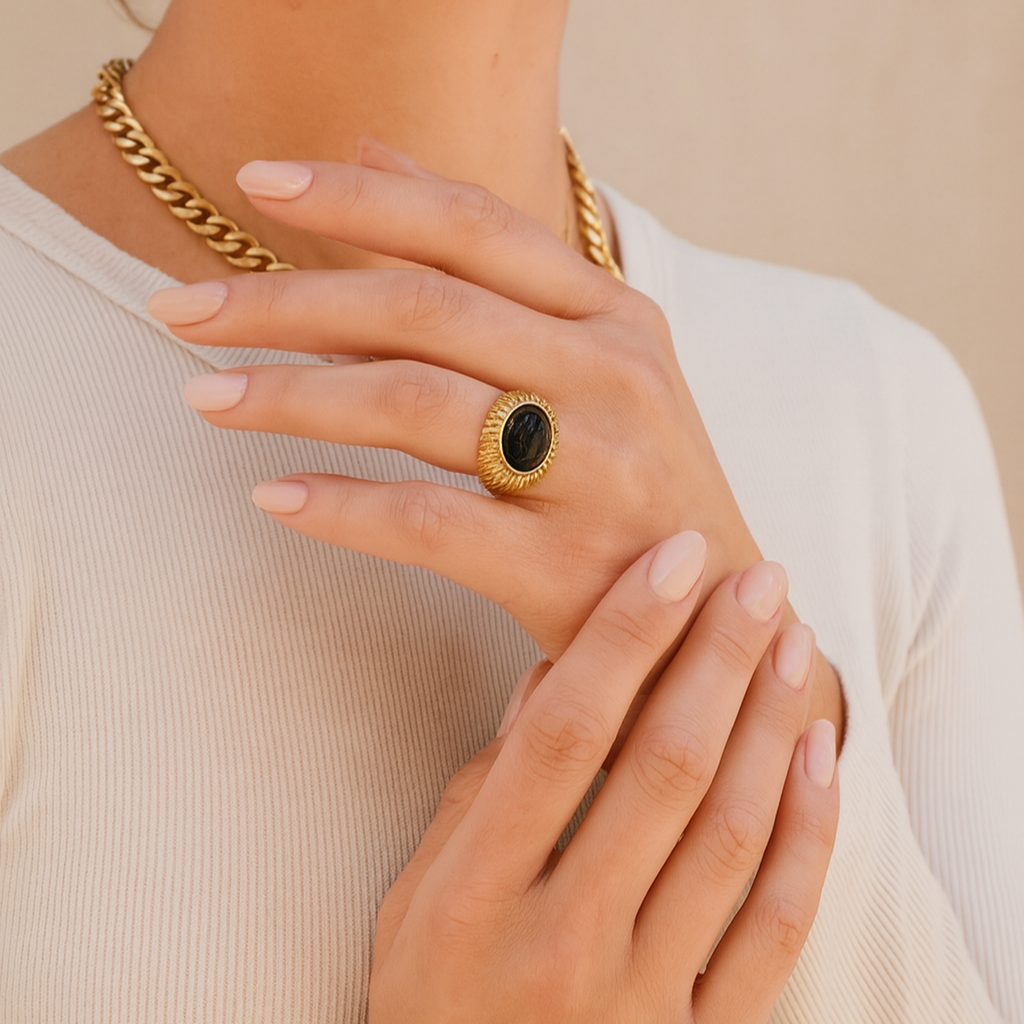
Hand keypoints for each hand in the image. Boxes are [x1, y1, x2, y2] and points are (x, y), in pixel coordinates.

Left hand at [148, 143, 760, 659]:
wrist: (719, 616)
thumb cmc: (639, 482)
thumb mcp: (599, 358)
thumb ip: (494, 263)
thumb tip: (378, 153)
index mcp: (614, 316)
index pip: (473, 226)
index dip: (359, 198)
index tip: (257, 180)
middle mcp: (611, 376)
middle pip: (423, 309)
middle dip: (288, 300)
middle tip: (181, 308)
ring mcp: (596, 471)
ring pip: (416, 405)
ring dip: (293, 396)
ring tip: (206, 398)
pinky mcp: (567, 568)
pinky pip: (431, 523)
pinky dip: (344, 506)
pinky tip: (275, 498)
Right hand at [368, 532, 838, 1022]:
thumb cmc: (430, 1002)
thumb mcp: (415, 899)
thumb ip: (481, 792)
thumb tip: (551, 679)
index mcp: (473, 897)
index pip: (562, 736)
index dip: (621, 637)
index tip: (669, 563)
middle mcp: (562, 942)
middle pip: (660, 771)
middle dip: (714, 659)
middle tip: (753, 579)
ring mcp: (640, 996)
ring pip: (729, 837)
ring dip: (766, 726)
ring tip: (790, 642)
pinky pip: (774, 931)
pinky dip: (807, 837)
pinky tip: (815, 757)